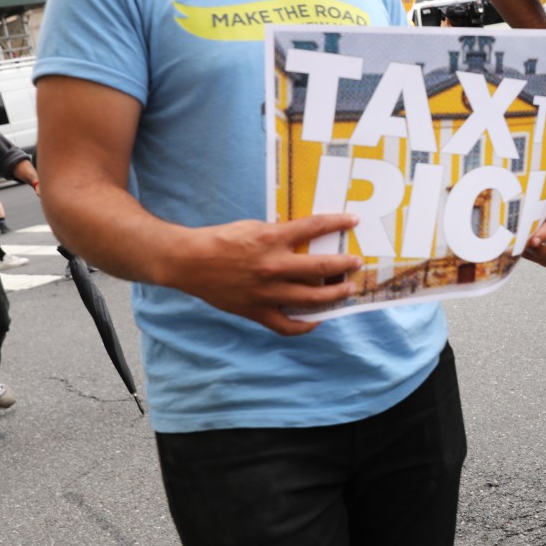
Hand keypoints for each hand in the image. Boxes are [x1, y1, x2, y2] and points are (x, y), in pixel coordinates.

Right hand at [168, 214, 363, 336]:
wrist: (188, 261)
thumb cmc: (221, 240)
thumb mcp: (253, 226)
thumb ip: (280, 234)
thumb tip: (306, 238)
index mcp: (271, 239)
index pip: (314, 227)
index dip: (337, 222)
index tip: (353, 221)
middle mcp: (272, 266)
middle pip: (320, 268)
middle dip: (344, 266)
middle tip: (357, 263)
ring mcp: (265, 292)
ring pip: (310, 299)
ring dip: (334, 295)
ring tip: (346, 290)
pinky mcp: (256, 310)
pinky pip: (287, 325)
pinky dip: (305, 325)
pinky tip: (316, 319)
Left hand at [522, 188, 545, 266]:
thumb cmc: (543, 196)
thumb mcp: (540, 196)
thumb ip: (534, 209)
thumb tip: (521, 226)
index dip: (545, 234)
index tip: (532, 240)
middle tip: (528, 248)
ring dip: (538, 256)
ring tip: (523, 248)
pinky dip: (537, 258)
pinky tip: (527, 250)